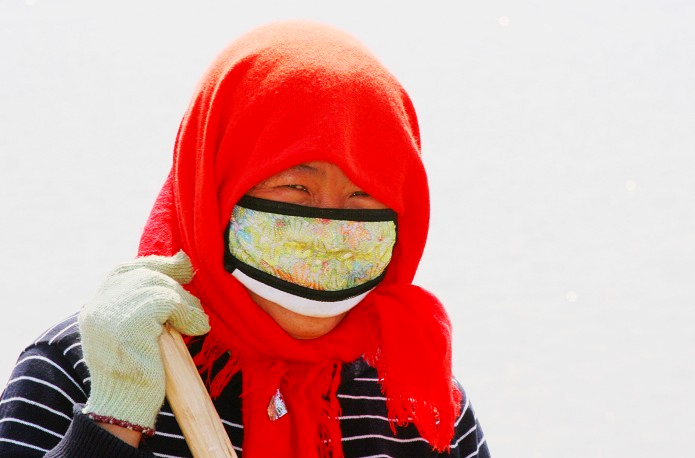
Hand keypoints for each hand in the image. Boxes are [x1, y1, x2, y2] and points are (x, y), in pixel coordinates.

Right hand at [79, 251, 209, 435]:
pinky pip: (167, 302)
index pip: (126, 270)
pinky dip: (188, 312)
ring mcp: (110, 312)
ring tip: (196, 322)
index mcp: (96, 306)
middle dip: (175, 285)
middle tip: (195, 305)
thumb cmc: (137, 372)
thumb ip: (147, 303)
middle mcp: (98, 305)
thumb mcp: (136, 331)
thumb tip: (182, 261)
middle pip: (144, 275)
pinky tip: (197, 328)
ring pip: (159, 286)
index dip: (157, 264)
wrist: (124, 407)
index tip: (183, 267)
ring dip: (185, 302)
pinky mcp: (129, 322)